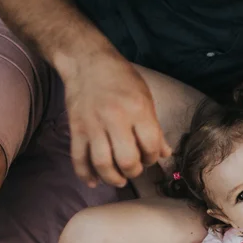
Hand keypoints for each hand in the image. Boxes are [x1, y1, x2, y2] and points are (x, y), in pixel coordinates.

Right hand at [63, 51, 171, 187]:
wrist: (87, 61)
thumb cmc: (121, 78)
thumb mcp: (145, 97)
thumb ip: (155, 127)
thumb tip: (165, 153)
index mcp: (138, 109)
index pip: (151, 146)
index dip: (153, 158)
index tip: (150, 157)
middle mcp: (115, 118)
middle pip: (127, 160)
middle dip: (134, 172)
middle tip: (135, 169)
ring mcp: (93, 125)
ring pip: (102, 164)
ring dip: (112, 178)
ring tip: (119, 179)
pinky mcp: (76, 128)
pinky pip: (79, 158)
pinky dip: (86, 174)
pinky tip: (94, 181)